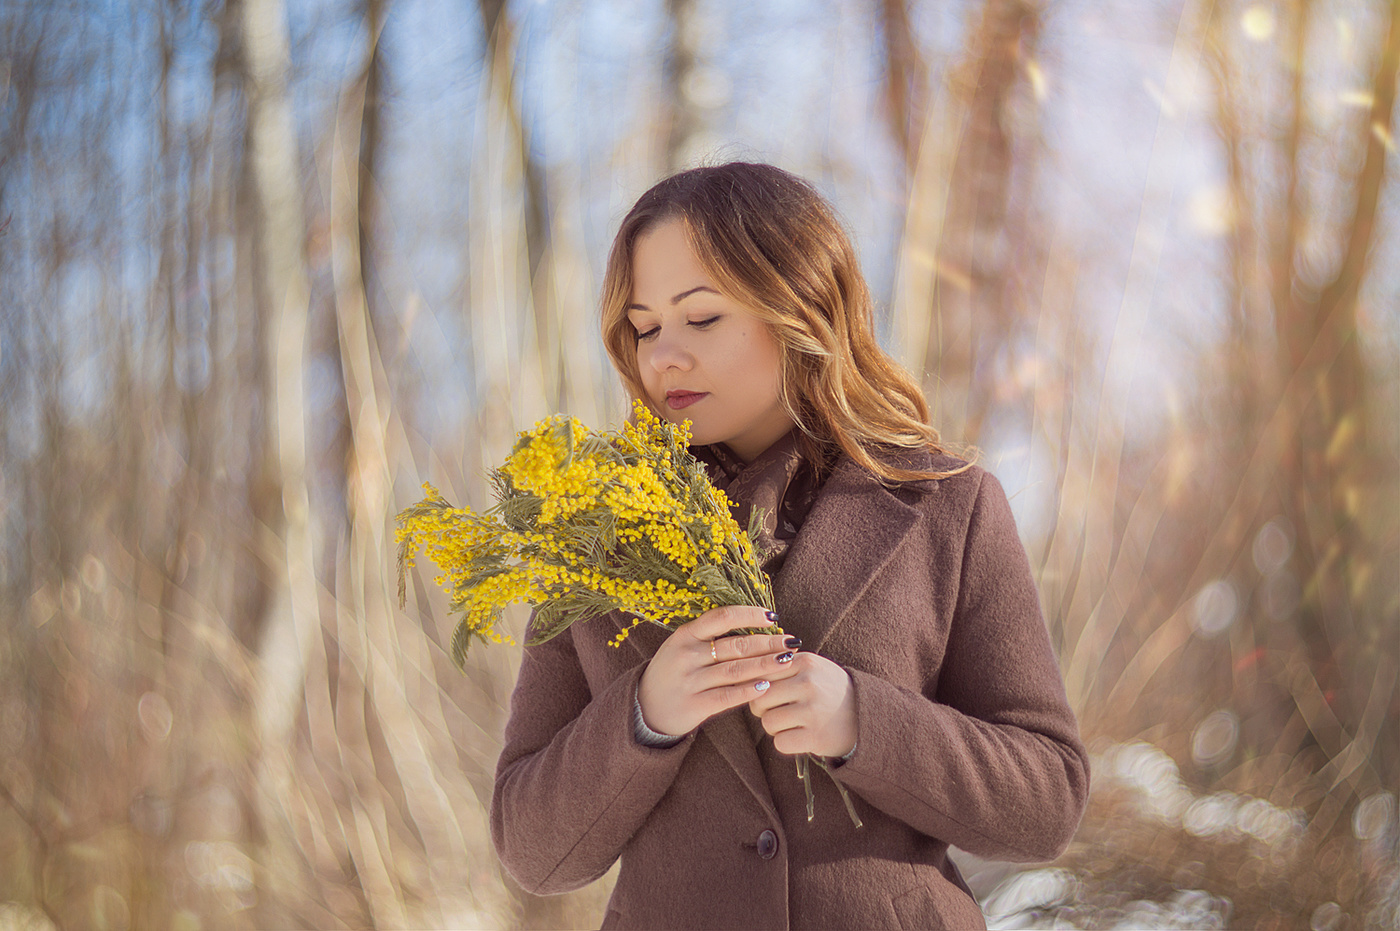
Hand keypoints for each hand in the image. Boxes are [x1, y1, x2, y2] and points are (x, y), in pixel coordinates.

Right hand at [637, 606, 799, 737]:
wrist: (645, 707)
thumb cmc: (674, 671)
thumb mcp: (683, 646)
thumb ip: (711, 636)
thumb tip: (755, 626)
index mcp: (685, 635)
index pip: (722, 617)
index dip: (750, 615)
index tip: (773, 616)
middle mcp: (687, 655)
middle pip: (735, 645)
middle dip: (767, 642)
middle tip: (791, 641)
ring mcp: (690, 681)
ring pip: (735, 670)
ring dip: (765, 665)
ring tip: (787, 661)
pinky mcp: (694, 705)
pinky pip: (727, 695)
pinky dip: (749, 690)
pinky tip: (767, 686)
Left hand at [748, 652, 856, 757]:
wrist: (866, 716)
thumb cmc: (829, 690)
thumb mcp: (811, 667)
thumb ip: (781, 664)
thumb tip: (742, 669)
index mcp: (804, 662)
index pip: (761, 672)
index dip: (758, 686)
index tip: (767, 693)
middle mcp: (808, 683)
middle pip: (760, 698)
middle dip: (762, 708)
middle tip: (776, 711)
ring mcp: (812, 710)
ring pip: (767, 721)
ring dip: (774, 727)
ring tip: (791, 724)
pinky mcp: (816, 736)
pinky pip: (780, 742)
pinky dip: (785, 743)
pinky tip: (799, 737)